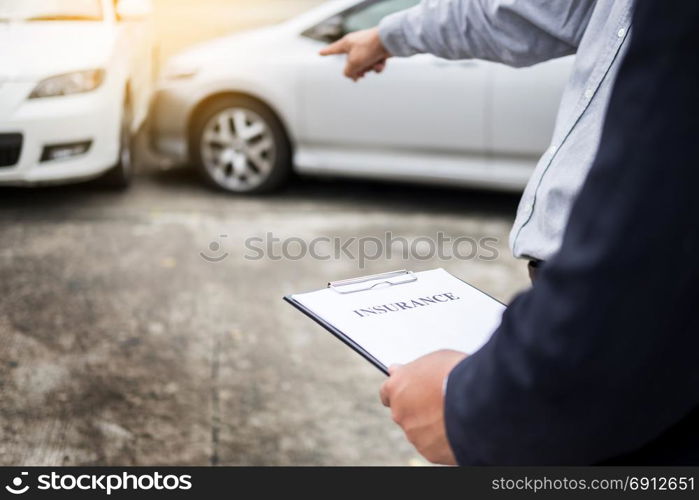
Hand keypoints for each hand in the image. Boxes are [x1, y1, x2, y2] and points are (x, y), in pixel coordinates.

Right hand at [319, 27, 391, 80]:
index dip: (326, 52)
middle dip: (357, 71)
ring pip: (364, 65)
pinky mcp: (378, 51)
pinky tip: (381, 63)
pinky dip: (378, 65)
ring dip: (369, 68)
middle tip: (360, 77)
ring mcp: (368, 48)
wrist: (389, 40)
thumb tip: (351, 75)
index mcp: (346, 44)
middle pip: (351, 63)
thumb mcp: (354, 63)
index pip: (333, 49)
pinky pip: (375, 63)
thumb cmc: (369, 48)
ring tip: (373, 66)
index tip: (319, 53)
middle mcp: (356, 45)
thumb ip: (348, 72)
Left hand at [380, 350, 466, 464]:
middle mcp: (399, 413)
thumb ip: (413, 370)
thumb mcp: (433, 360)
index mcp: (396, 387)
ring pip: (419, 430)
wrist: (476, 400)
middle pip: (404, 413)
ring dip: (430, 424)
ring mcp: (413, 434)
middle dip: (417, 409)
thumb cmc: (456, 373)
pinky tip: (456, 428)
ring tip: (452, 414)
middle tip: (437, 402)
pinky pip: (433, 445)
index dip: (399, 392)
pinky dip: (442, 439)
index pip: (386, 393)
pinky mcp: (429, 451)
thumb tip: (400, 370)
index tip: (407, 391)